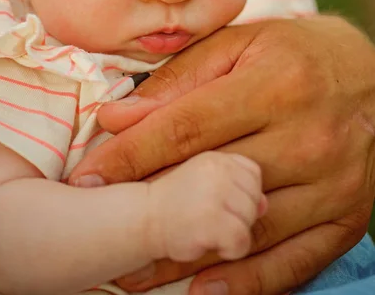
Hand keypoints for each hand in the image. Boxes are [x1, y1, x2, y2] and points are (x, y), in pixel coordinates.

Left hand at [70, 16, 374, 294]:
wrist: (372, 74)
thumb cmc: (293, 52)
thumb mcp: (237, 45)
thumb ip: (177, 80)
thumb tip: (117, 116)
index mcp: (274, 84)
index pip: (187, 127)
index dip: (131, 156)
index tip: (86, 178)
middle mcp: (306, 137)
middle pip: (212, 182)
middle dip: (148, 206)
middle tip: (96, 229)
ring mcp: (331, 183)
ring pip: (246, 230)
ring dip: (186, 254)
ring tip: (132, 273)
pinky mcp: (347, 216)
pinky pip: (294, 260)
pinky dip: (247, 282)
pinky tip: (201, 290)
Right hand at [146, 152, 266, 262]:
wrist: (144, 218)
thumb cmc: (177, 203)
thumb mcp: (206, 184)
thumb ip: (236, 187)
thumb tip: (264, 204)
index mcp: (217, 158)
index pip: (253, 174)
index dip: (243, 193)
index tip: (222, 202)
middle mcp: (217, 170)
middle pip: (254, 198)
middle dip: (239, 215)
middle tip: (211, 218)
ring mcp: (214, 193)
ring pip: (249, 220)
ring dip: (233, 232)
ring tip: (208, 229)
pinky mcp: (210, 219)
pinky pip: (241, 241)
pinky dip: (230, 250)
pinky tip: (210, 242)